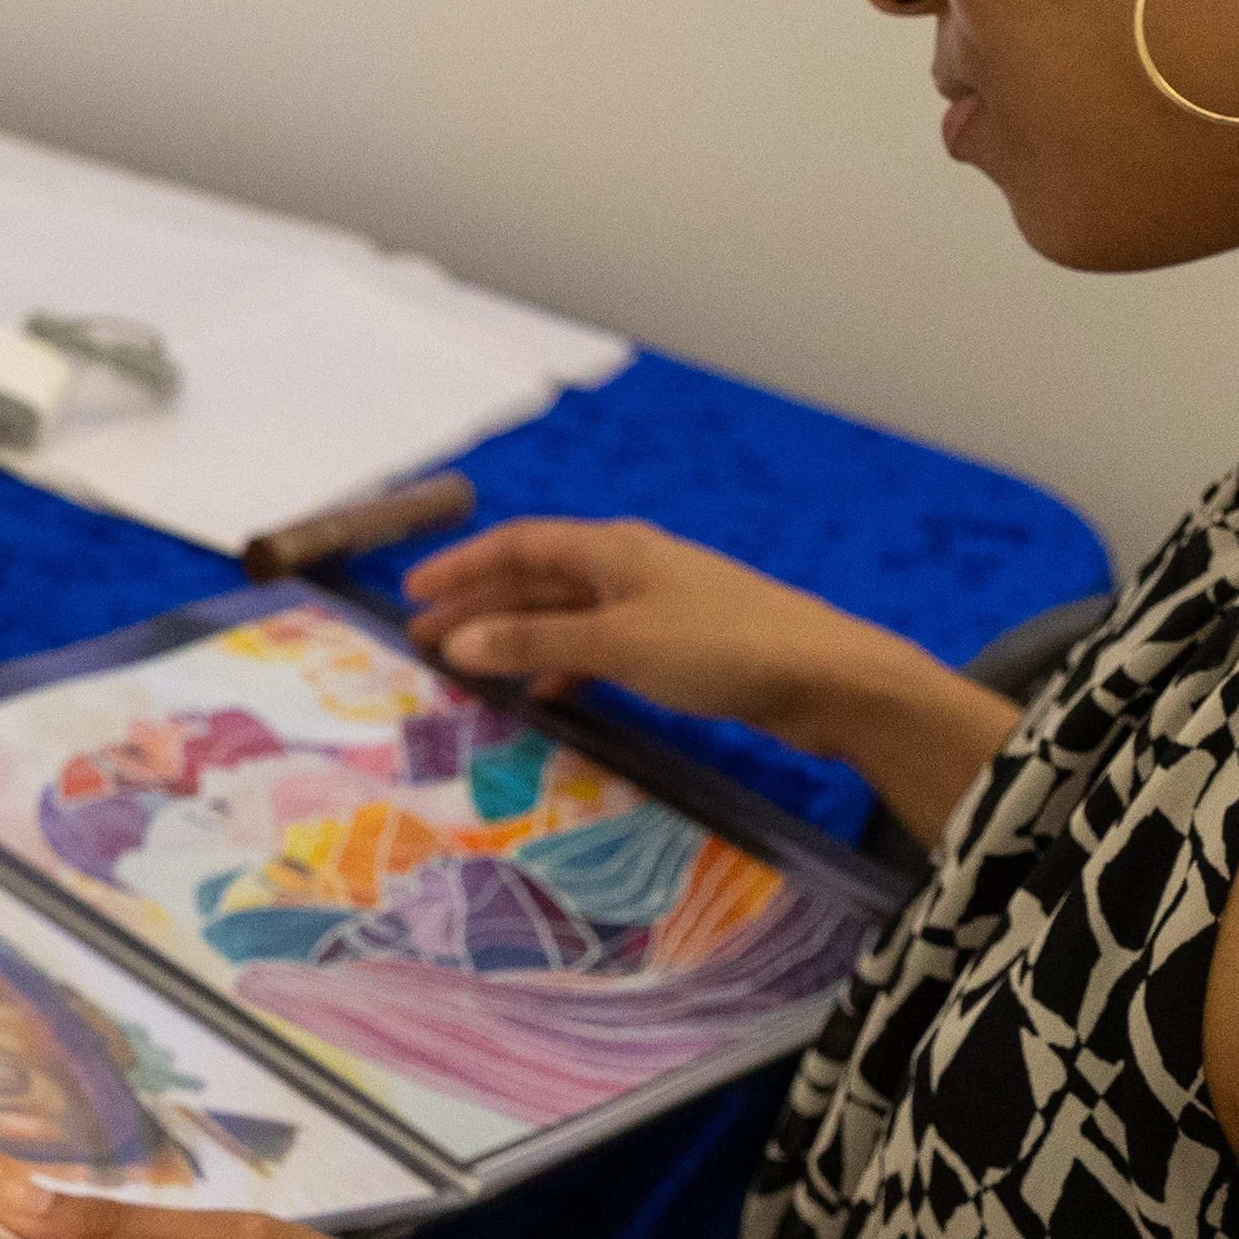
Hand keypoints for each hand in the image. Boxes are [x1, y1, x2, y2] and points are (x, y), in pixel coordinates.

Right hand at [402, 518, 909, 738]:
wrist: (825, 677)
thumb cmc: (719, 648)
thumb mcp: (618, 644)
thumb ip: (536, 643)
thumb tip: (460, 640)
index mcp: (612, 549)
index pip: (518, 544)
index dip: (461, 566)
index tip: (412, 596)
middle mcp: (630, 567)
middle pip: (538, 579)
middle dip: (480, 607)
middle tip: (425, 643)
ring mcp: (657, 605)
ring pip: (569, 615)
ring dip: (518, 639)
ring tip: (472, 672)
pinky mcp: (682, 645)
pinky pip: (601, 646)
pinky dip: (565, 665)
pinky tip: (548, 694)